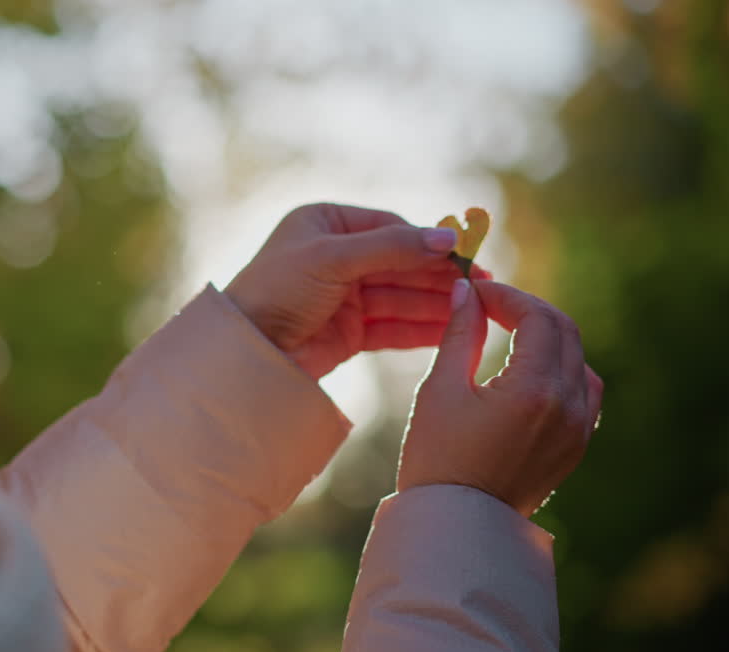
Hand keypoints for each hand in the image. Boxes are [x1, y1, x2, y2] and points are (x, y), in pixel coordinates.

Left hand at [224, 203, 488, 378]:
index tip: (468, 254)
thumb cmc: (274, 291)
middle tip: (485, 286)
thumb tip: (447, 236)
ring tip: (477, 312)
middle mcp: (335, 257)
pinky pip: (391, 326)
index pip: (390, 228)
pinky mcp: (347, 332)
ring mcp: (342, 296)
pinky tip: (452, 332)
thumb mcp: (331, 260)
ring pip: (400, 297)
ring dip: (437, 304)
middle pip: (400, 264)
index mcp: (324, 224)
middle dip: (440, 277)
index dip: (429, 242)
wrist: (244, 351)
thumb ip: (391, 248)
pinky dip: (419, 329)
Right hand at [397, 279, 603, 516]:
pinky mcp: (577, 445)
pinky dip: (562, 368)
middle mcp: (567, 406)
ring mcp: (578, 428)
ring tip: (510, 333)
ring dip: (548, 336)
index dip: (506, 296)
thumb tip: (465, 291)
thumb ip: (458, 335)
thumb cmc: (436, 459)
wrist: (457, 525)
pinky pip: (584, 390)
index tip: (475, 292)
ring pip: (578, 358)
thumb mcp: (439, 391)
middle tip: (490, 305)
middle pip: (564, 330)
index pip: (536, 317)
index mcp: (534, 390)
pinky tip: (531, 370)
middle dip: (527, 309)